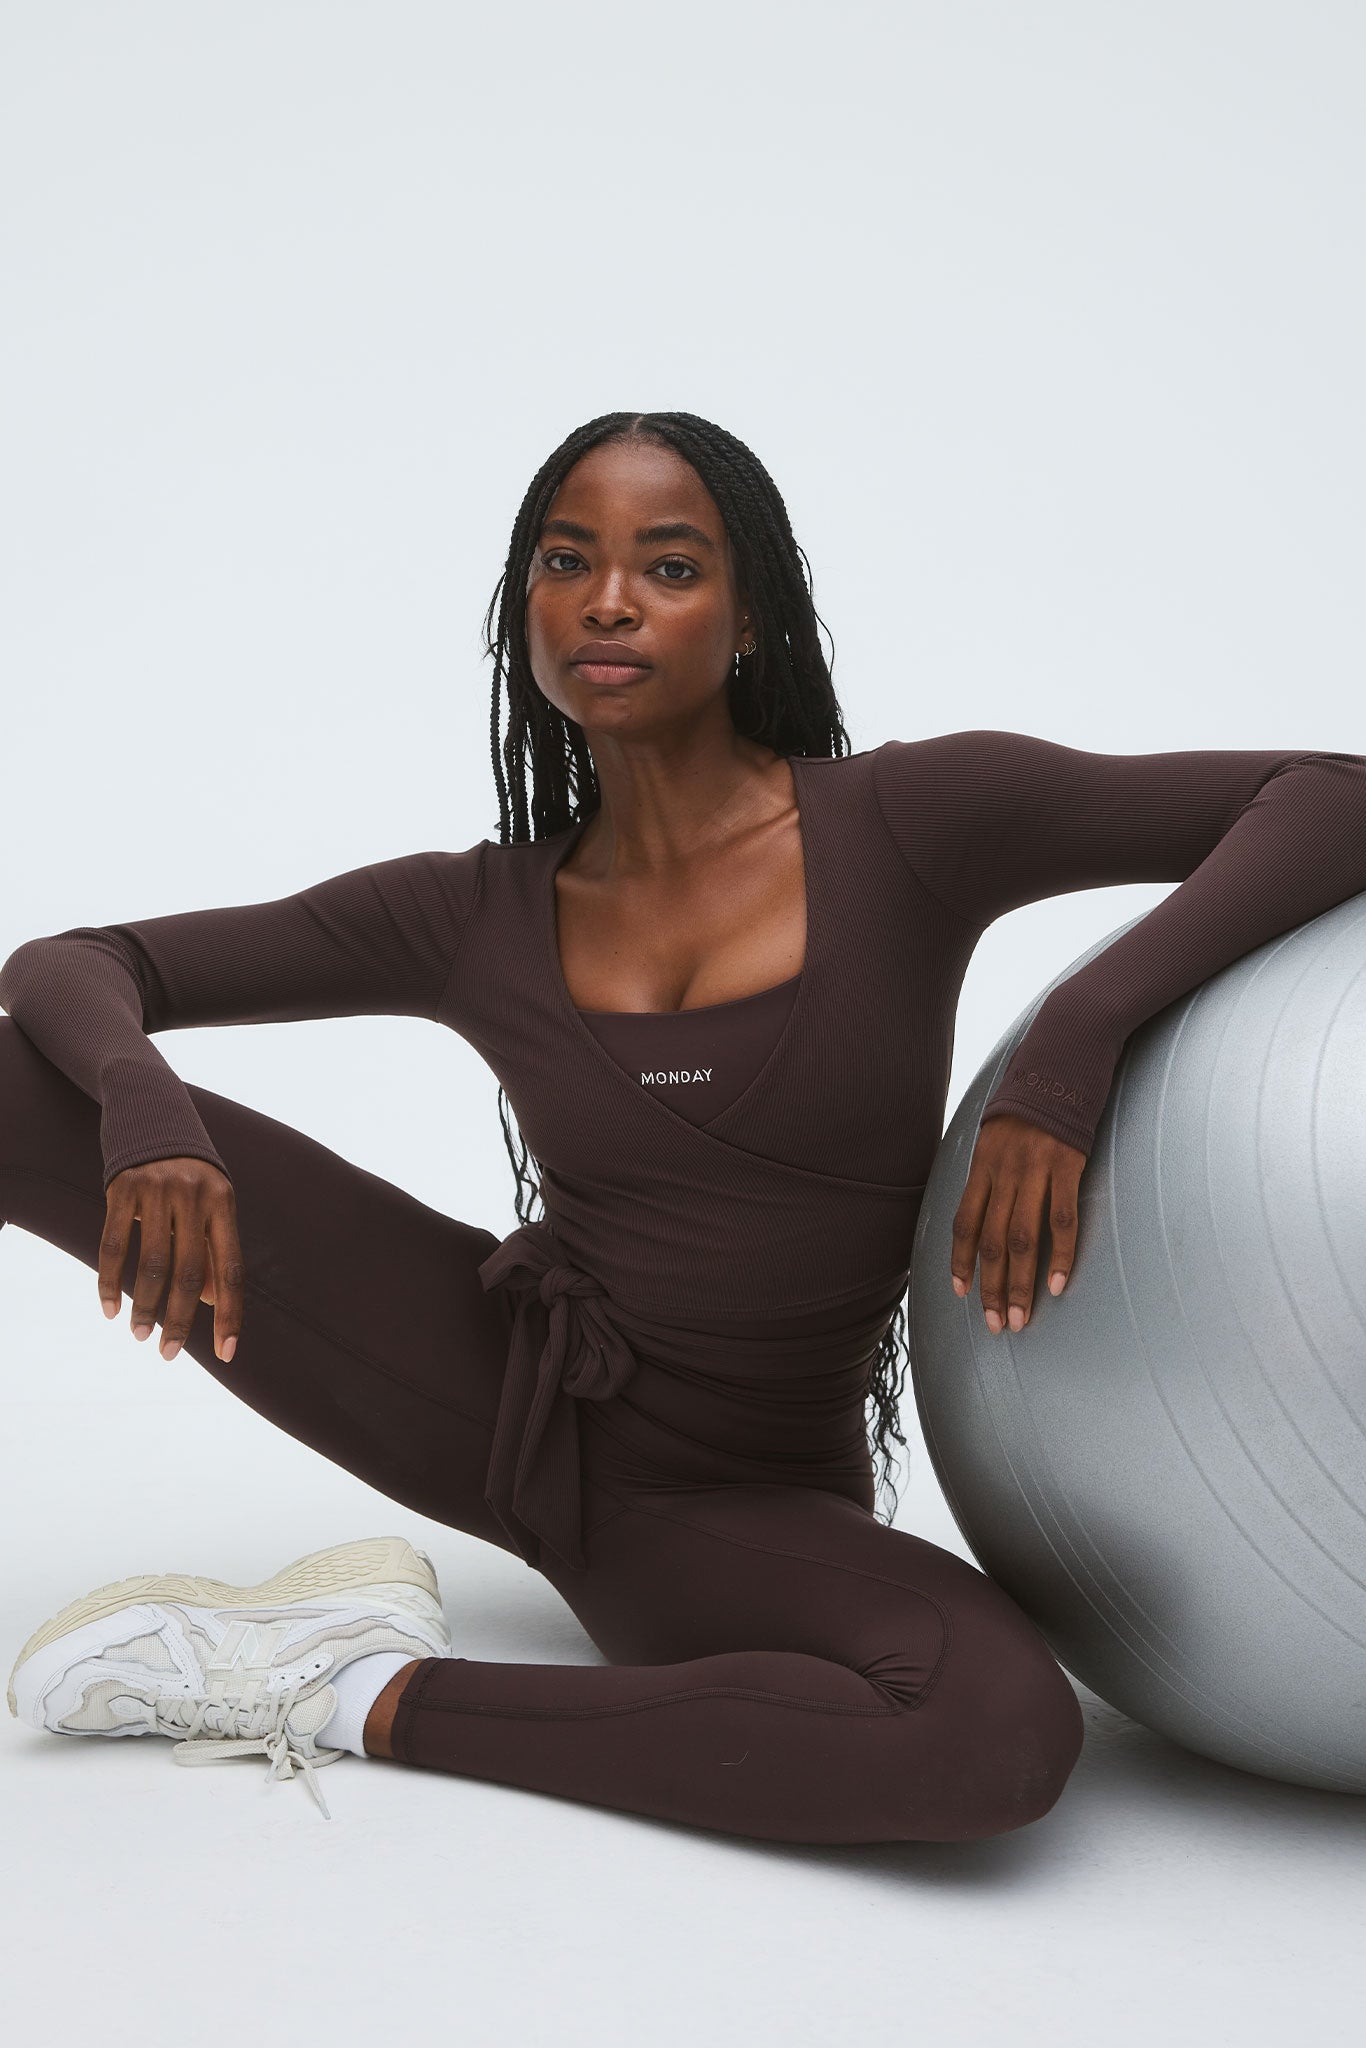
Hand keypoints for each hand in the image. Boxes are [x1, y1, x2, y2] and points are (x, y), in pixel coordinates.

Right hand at [98, 1158, 243, 1364]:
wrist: (150, 1111)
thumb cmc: (188, 1171)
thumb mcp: (210, 1202)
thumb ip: (212, 1247)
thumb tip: (212, 1301)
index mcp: (224, 1203)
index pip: (231, 1269)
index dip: (230, 1313)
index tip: (227, 1352)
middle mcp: (194, 1195)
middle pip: (190, 1273)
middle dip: (180, 1320)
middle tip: (168, 1353)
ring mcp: (157, 1190)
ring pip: (153, 1264)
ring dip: (145, 1307)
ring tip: (139, 1334)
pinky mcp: (122, 1188)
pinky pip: (114, 1245)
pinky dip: (111, 1282)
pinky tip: (110, 1309)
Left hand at [950, 1112, 1085, 1333]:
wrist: (1061, 1061)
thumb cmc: (1029, 1102)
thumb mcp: (996, 1133)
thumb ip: (990, 1172)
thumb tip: (984, 1210)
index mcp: (982, 1165)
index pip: (963, 1223)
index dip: (959, 1261)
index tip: (961, 1294)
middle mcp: (1003, 1171)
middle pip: (991, 1241)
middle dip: (992, 1288)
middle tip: (997, 1325)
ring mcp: (1035, 1170)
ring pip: (1023, 1238)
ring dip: (1021, 1283)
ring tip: (1022, 1318)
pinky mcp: (1068, 1166)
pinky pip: (1063, 1219)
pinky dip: (1060, 1255)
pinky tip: (1057, 1285)